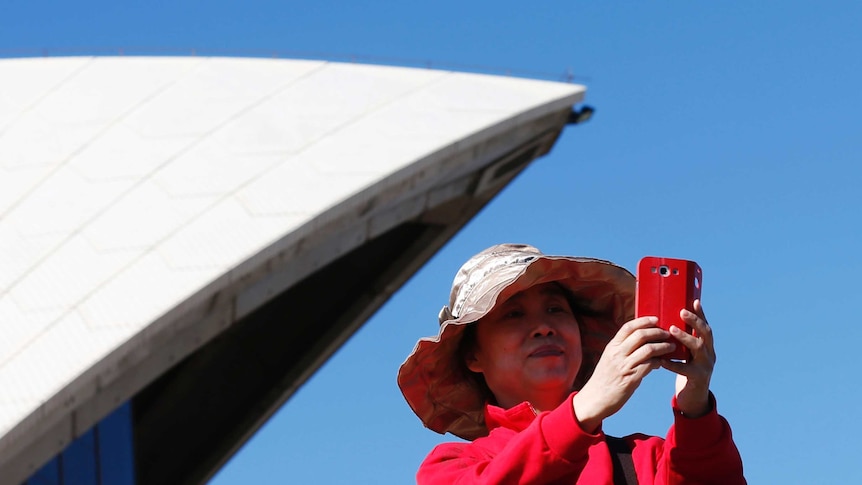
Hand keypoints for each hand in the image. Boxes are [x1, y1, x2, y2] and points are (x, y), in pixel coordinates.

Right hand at [572, 316, 675, 432]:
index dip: (643, 321)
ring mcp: (624, 366)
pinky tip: (663, 363)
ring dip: (663, 347)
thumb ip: (622, 350)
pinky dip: (659, 362)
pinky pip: (650, 365)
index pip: (628, 327)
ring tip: (671, 347)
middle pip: (640, 335)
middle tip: (667, 333)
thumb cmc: (604, 380)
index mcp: (611, 347)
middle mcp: (617, 354)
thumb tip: (640, 343)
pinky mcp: (631, 379)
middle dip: (657, 332)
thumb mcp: (609, 360)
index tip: (655, 319)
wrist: (595, 399)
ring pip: (648, 349)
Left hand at [661, 299, 715, 416]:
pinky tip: (661, 360)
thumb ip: (682, 340)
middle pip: (706, 334)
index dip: (701, 314)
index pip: (705, 326)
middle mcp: (710, 353)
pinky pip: (685, 369)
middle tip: (681, 312)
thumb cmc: (687, 370)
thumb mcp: (688, 354)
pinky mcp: (698, 378)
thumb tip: (667, 320)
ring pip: (698, 348)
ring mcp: (706, 366)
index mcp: (707, 346)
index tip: (694, 300)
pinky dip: (672, 363)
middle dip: (695, 322)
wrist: (694, 397)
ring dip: (685, 338)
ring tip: (671, 330)